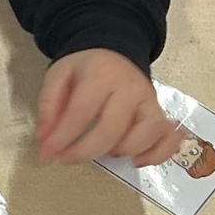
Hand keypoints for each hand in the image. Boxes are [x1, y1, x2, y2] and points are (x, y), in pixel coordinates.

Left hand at [38, 49, 180, 165]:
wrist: (114, 54)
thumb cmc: (85, 69)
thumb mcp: (58, 76)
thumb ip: (49, 106)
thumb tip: (46, 140)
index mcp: (102, 74)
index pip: (82, 111)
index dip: (63, 137)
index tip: (48, 153)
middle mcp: (132, 88)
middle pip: (112, 129)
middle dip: (85, 151)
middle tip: (66, 159)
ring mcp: (151, 102)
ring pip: (146, 135)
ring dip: (121, 152)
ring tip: (101, 153)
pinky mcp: (163, 114)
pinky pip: (169, 140)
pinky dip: (155, 155)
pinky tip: (134, 160)